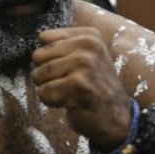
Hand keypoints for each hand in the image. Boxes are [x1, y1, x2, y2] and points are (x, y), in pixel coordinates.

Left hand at [31, 27, 131, 149]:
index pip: (44, 37)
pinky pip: (44, 92)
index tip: (68, 68)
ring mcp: (85, 64)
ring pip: (39, 74)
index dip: (49, 57)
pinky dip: (51, 101)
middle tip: (68, 83)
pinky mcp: (79, 84)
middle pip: (38, 56)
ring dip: (49, 88)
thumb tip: (38, 39)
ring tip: (70, 92)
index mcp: (89, 35)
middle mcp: (88, 45)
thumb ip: (62, 45)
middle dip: (46, 74)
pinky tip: (71, 102)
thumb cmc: (93, 87)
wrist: (116, 118)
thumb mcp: (85, 56)